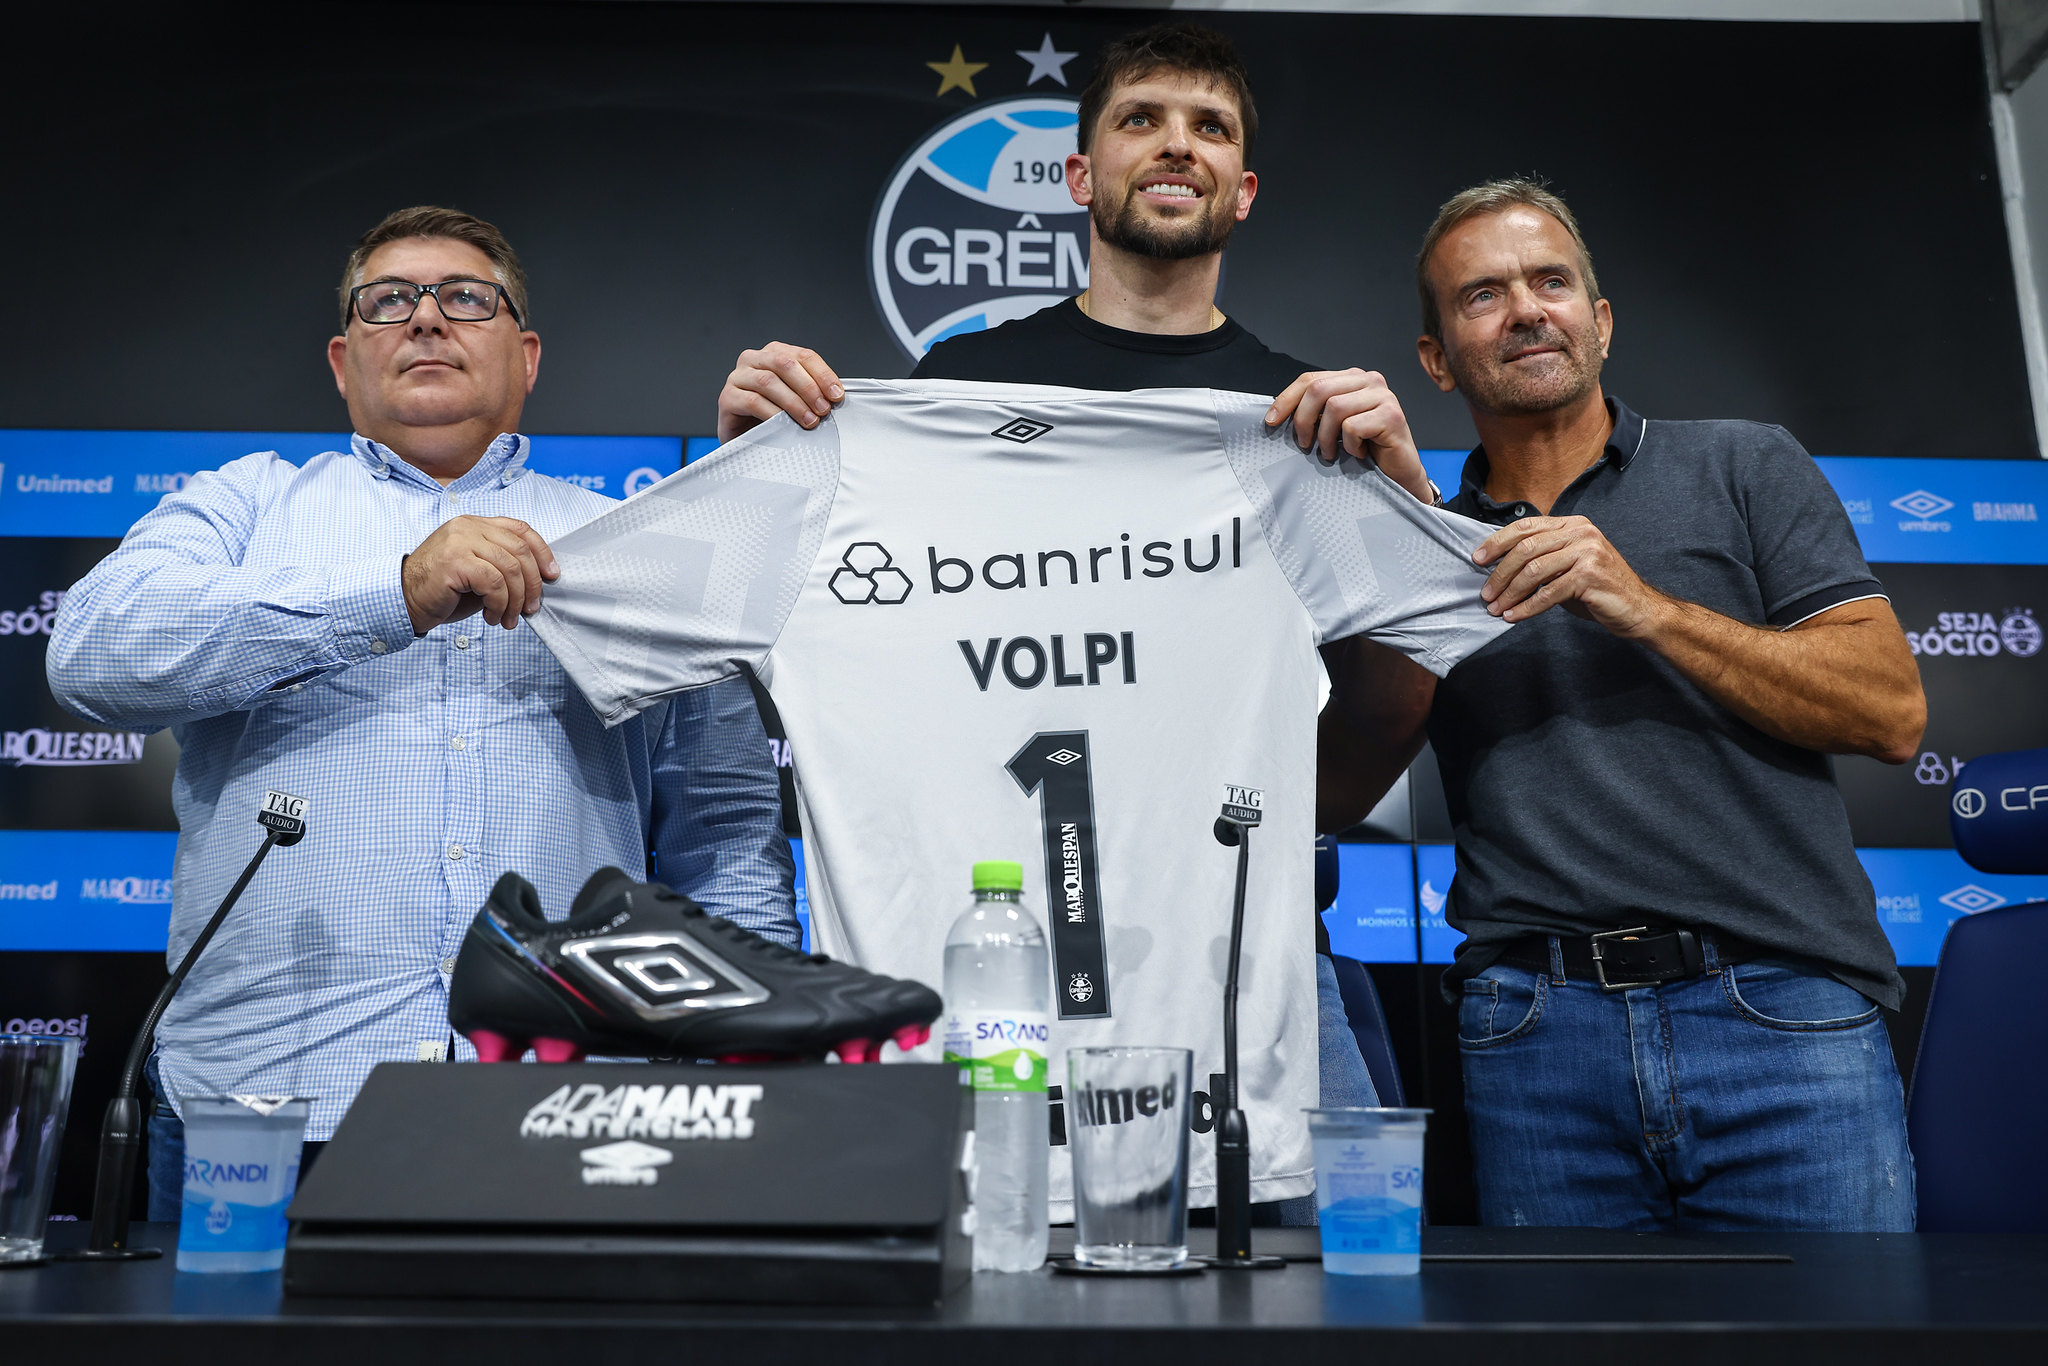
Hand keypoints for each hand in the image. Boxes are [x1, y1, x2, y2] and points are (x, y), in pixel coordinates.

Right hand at [401, 516, 559, 635]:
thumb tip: (540, 580)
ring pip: (509, 568)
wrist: (404, 600)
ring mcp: (460, 541)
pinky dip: (499, 604)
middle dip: (532, 584)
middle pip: (520, 551)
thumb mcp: (478, 571)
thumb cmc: (442, 590)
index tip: (552, 575)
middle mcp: (468, 527)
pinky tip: (491, 616)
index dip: (542, 552)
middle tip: (530, 608)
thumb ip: (503, 566)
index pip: (520, 529)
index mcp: (475, 524)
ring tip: (507, 618)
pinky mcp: (455, 561)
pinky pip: (493, 583)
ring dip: (515, 600)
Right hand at [716, 342, 843, 442]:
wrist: (746, 439)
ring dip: (793, 402)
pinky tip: (784, 424)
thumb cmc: (772, 417)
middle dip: (808, 387)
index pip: (803, 356)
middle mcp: (754, 359)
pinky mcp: (727, 397)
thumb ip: (812, 391)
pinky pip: (752, 401)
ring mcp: (737, 377)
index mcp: (774, 353)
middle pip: (785, 363)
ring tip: (809, 420)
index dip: (823, 374)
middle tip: (823, 409)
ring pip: (768, 381)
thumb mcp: (796, 399)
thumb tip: (836, 396)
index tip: (837, 395)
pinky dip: (772, 413)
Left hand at [1267, 369, 1432, 503]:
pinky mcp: (1392, 415)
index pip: (1310, 378)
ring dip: (1326, 437)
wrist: (1399, 473)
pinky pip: (1352, 426)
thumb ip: (1315, 411)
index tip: (1270, 421)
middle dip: (1303, 420)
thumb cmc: (1365, 449)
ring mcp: (1383, 395)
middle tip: (1305, 444)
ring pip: (1334, 408)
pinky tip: (1358, 453)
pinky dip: (1349, 446)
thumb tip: (1276, 412)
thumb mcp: (1333, 425)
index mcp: (1352, 378)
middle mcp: (1369, 380)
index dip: (1286, 399)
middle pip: (1319, 389)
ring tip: (1332, 453)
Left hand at [1473, 515, 1662, 634]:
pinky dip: (1527, 607)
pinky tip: (1514, 616)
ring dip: (1510, 592)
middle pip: (1526, 549)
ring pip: (1533, 571)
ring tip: (1497, 608)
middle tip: (1486, 593)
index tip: (1477, 559)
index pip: (1526, 527)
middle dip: (1500, 573)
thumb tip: (1498, 567)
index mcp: (1573, 524)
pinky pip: (1548, 593)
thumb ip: (1542, 558)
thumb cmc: (1597, 589)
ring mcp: (1587, 552)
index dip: (1497, 542)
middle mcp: (1581, 532)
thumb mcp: (1567, 565)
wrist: (1637, 609)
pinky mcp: (1590, 576)